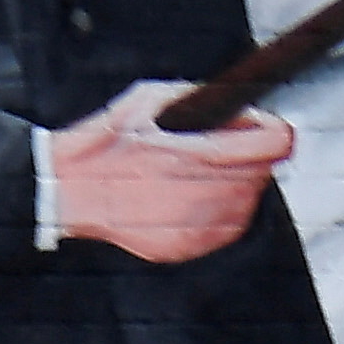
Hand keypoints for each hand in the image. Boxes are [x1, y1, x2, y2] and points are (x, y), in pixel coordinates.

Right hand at [52, 80, 290, 263]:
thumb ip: (202, 96)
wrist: (67, 191)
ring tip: (191, 173)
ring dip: (232, 185)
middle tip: (215, 147)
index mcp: (202, 155)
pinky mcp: (190, 247)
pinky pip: (223, 227)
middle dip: (247, 156)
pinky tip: (180, 197)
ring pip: (247, 201)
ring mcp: (201, 227)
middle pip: (264, 172)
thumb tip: (243, 103)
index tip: (265, 127)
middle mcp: (208, 195)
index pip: (276, 144)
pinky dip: (212, 211)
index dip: (274, 131)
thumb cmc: (106, 142)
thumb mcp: (150, 99)